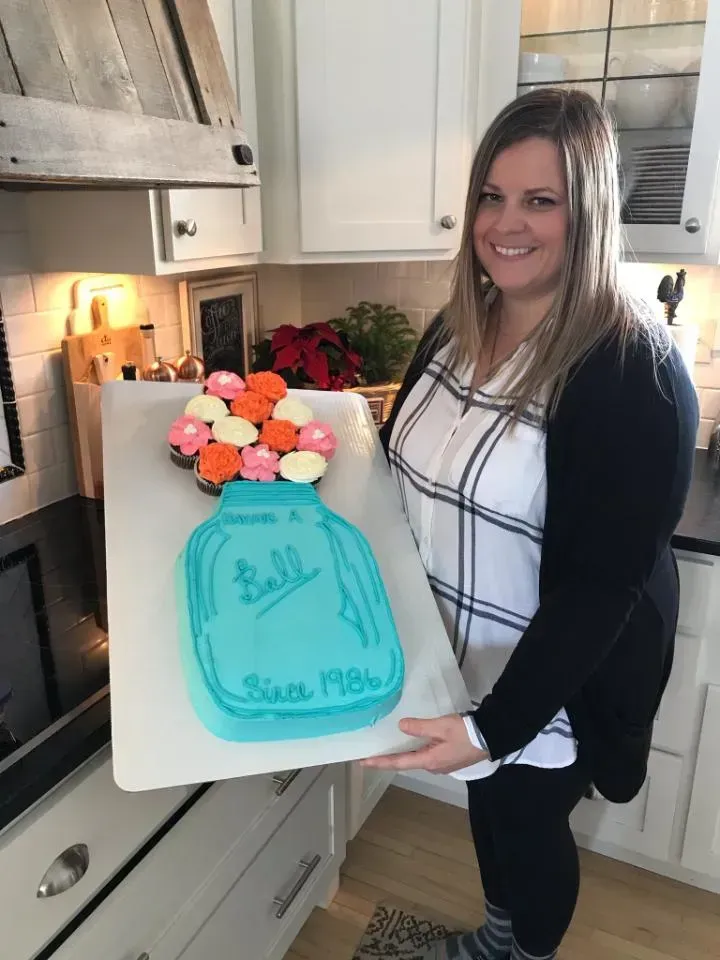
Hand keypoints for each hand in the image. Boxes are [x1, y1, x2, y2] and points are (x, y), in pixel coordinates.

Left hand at [360, 714, 488, 774]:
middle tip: (371, 754)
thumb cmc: (466, 733)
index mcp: (429, 761)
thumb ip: (420, 727)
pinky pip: (426, 755)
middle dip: (388, 758)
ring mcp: (441, 764)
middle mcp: (433, 766)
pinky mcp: (448, 759)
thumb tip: (401, 726)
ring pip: (416, 758)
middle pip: (406, 762)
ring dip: (401, 754)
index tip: (362, 762)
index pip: (398, 763)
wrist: (492, 737)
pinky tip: (410, 742)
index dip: (380, 762)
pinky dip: (414, 749)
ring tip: (387, 747)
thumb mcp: (442, 726)